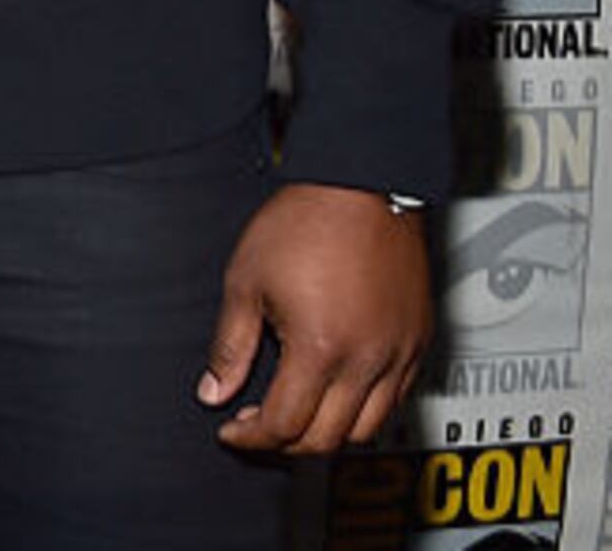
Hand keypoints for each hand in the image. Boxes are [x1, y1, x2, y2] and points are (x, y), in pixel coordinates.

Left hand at [202, 182, 430, 452]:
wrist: (362, 188)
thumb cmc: (304, 223)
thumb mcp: (246, 282)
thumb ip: (230, 345)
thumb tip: (214, 392)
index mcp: (321, 348)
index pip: (286, 425)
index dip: (251, 437)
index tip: (231, 430)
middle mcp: (368, 359)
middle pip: (328, 438)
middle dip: (285, 443)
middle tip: (256, 426)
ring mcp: (400, 353)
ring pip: (366, 429)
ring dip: (327, 433)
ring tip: (294, 412)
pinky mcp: (419, 342)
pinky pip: (395, 400)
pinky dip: (362, 411)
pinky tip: (333, 390)